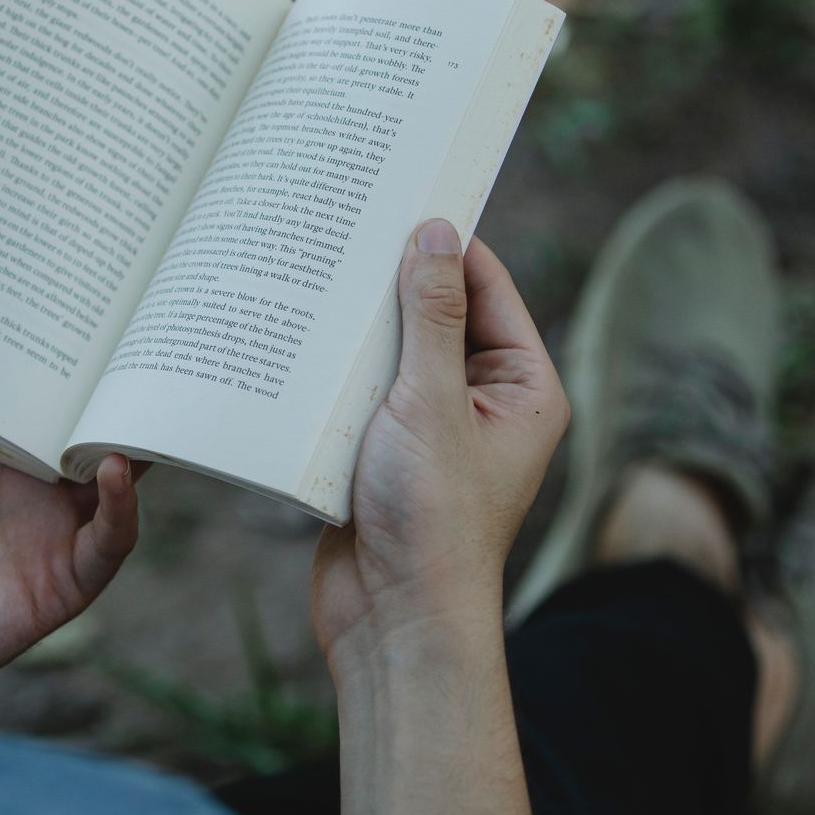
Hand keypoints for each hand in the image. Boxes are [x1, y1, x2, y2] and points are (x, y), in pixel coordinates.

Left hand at [0, 270, 139, 681]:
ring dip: (133, 431)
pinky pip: (110, 542)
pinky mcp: (54, 580)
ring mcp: (38, 530)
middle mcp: (11, 482)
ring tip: (142, 379)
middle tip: (132, 316)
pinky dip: (126, 508)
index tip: (70, 280)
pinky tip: (116, 465)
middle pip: (81, 419)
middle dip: (112, 375)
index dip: (54, 342)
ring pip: (114, 472)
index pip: (27, 384)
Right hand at [311, 220, 567, 658]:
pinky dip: (330, 372)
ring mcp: (431, 428)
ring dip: (354, 328)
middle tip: (338, 227)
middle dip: (389, 282)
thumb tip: (434, 233)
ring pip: (390, 352)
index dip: (443, 241)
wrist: (393, 622)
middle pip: (435, 313)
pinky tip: (290, 341)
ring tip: (308, 276)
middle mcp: (483, 402)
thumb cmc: (433, 521)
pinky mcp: (383, 454)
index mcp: (523, 386)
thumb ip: (433, 315)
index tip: (395, 193)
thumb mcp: (433, 402)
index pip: (487, 285)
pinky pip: (358, 393)